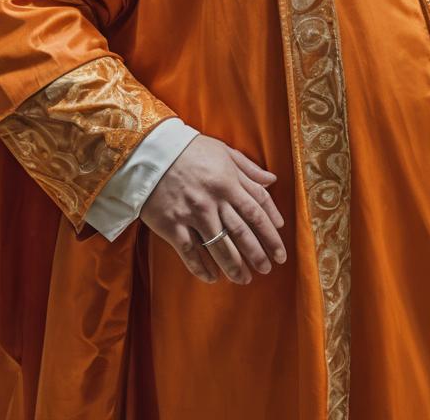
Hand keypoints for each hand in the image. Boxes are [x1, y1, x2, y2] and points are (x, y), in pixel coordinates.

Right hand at [139, 134, 285, 285]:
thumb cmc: (190, 150)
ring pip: (219, 247)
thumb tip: (273, 181)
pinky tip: (212, 278)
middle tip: (267, 269)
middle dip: (258, 254)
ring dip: (234, 266)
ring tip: (245, 279)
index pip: (257, 211)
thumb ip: (249, 169)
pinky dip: (202, 268)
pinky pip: (190, 252)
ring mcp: (192, 214)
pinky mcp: (172, 225)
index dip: (271, 232)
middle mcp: (213, 200)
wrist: (150, 153)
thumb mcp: (224, 152)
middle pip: (242, 232)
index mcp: (228, 182)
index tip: (279, 247)